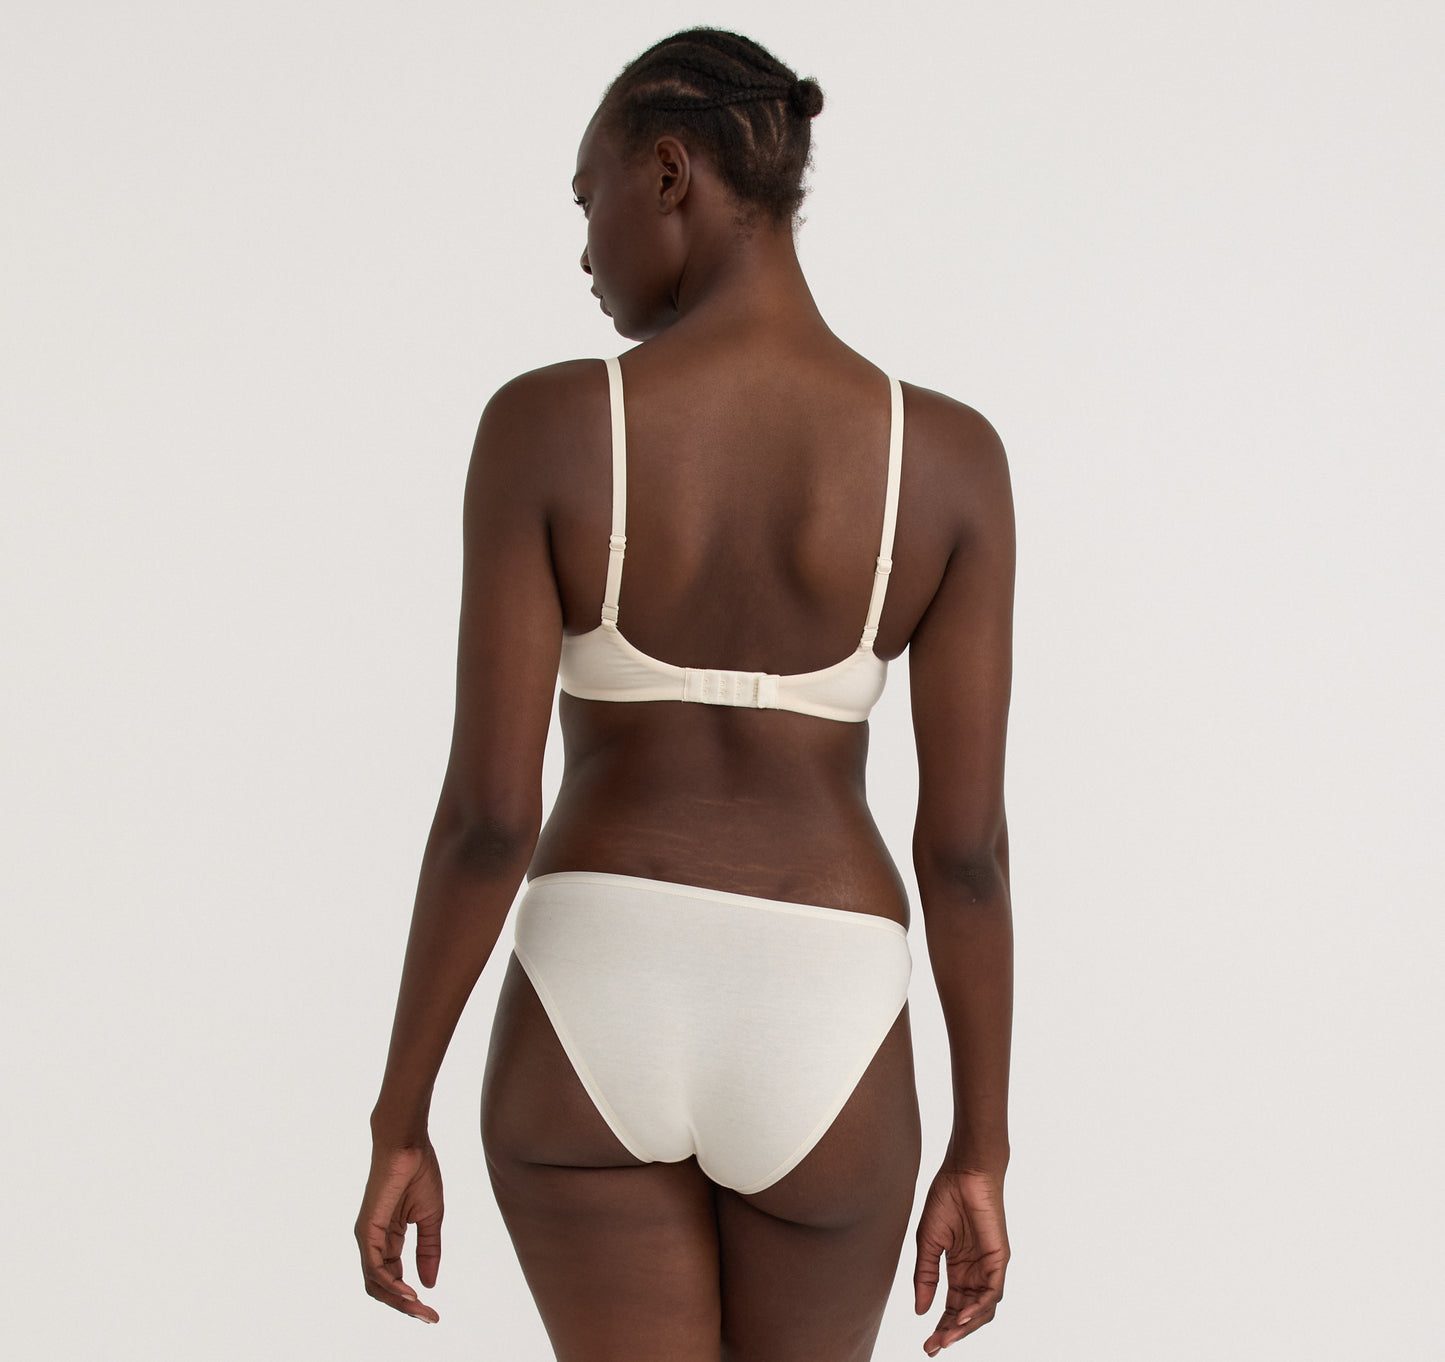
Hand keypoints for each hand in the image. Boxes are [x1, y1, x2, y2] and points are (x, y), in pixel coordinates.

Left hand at [354, 1137, 444, 1322]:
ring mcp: (368, 1237)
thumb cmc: (419, 1172)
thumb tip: (429, 1284)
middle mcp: (374, 1241)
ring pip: (376, 1283)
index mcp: (388, 1238)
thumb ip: (429, 1250)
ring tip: (420, 1310)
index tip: (433, 1312)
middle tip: (429, 1318)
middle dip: (405, 1307)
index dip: (410, 1298)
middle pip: (382, 1287)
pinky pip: (374, 1267)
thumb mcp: (431, 1218)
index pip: (393, 1278)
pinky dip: (390, 1284)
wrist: (408, 1143)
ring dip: (398, 1301)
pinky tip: (408, 1293)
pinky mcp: (367, 1230)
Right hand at [912, 1166, 1008, 1353]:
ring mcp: (989, 1266)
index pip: (952, 1305)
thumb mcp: (927, 1243)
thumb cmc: (945, 1199)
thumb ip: (925, 1276)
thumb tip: (920, 1310)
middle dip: (950, 1332)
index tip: (927, 1344)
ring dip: (965, 1326)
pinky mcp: (999, 1258)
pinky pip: (993, 1291)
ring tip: (946, 1338)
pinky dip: (979, 1307)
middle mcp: (975, 1271)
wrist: (963, 1172)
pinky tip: (963, 1317)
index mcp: (958, 1267)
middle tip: (933, 1347)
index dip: (940, 1325)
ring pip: (982, 1308)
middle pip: (966, 1312)